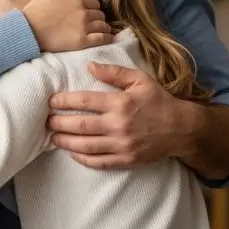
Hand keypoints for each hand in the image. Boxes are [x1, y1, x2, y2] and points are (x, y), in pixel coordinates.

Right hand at [23, 0, 112, 52]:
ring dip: (104, 28)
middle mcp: (84, 13)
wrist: (28, 30)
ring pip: (104, 26)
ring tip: (101, 31)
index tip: (89, 13)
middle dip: (98, 18)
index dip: (93, 8)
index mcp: (77, 0)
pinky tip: (107, 38)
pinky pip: (102, 38)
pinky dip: (107, 38)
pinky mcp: (83, 41)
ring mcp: (84, 27)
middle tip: (93, 23)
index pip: (94, 3)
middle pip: (100, 14)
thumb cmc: (36, 11)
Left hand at [46, 62, 197, 168]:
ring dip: (65, 142)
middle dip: (59, 123)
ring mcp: (122, 145)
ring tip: (53, 137)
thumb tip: (89, 65)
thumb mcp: (140, 79)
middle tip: (46, 121)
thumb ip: (114, 72)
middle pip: (80, 125)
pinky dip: (82, 159)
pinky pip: (99, 162)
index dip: (64, 101)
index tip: (51, 102)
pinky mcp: (126, 160)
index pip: (84, 100)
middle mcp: (119, 124)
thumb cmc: (159, 101)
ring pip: (85, 146)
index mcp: (120, 103)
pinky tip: (72, 153)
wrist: (182, 129)